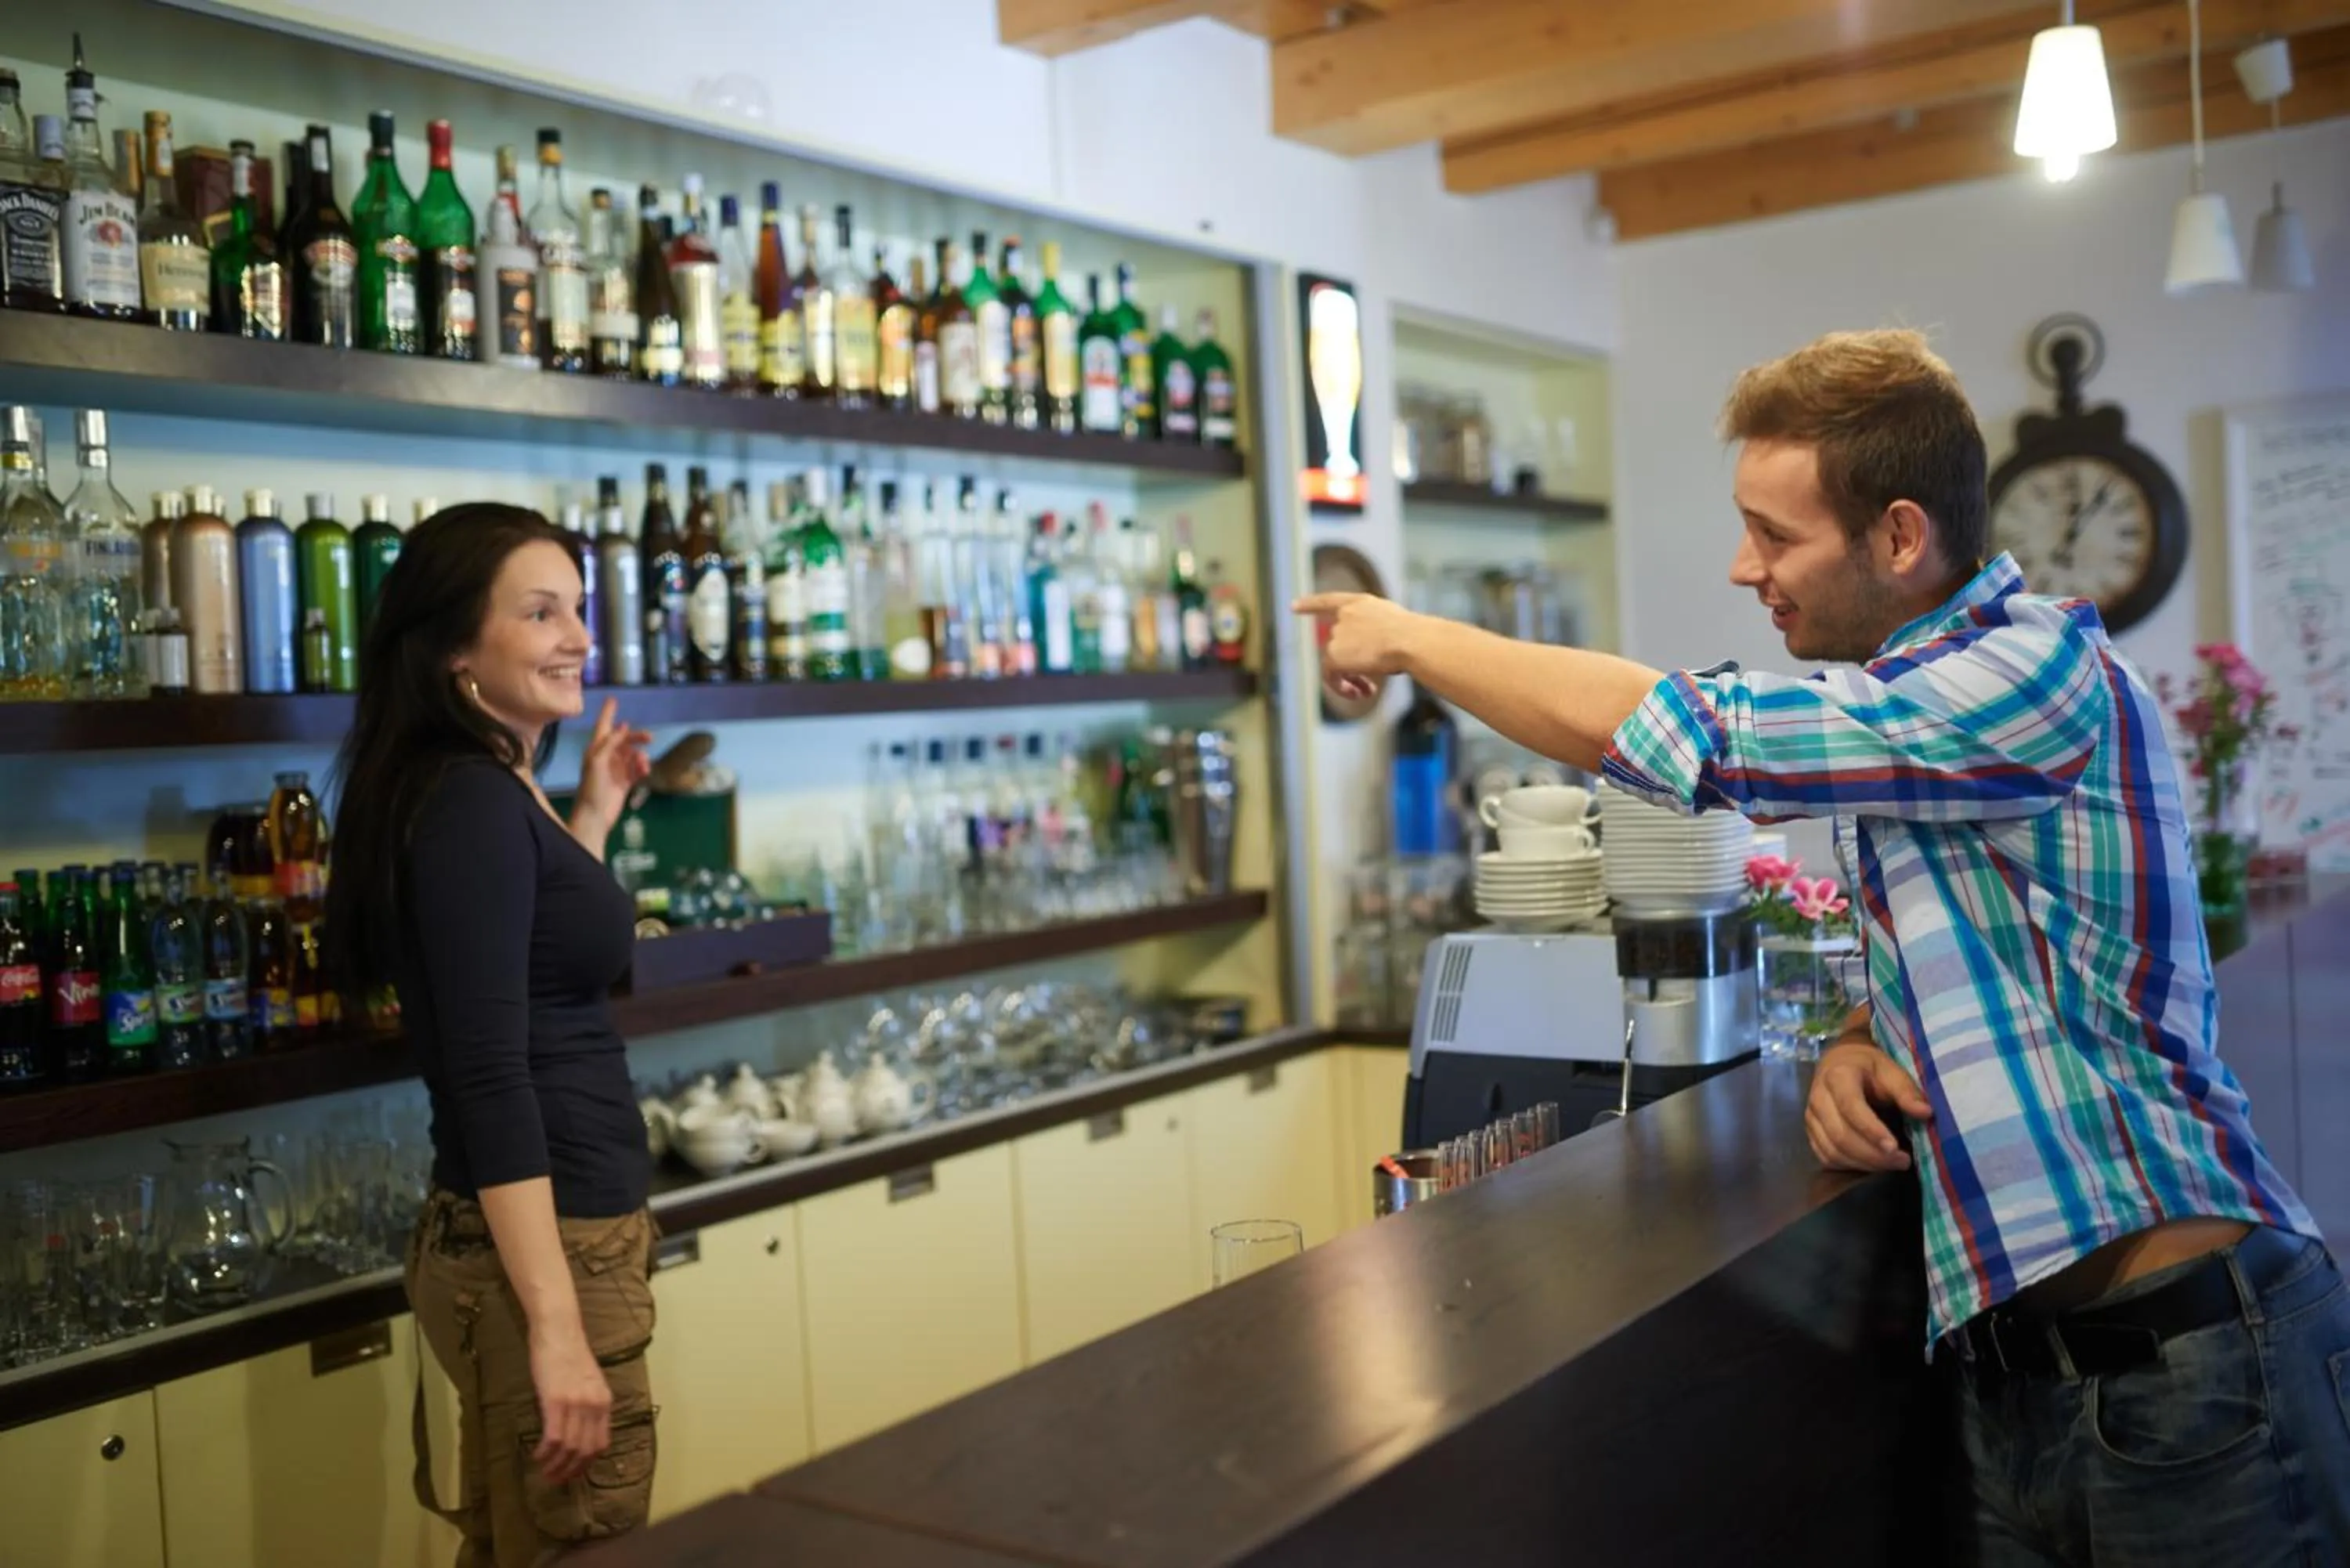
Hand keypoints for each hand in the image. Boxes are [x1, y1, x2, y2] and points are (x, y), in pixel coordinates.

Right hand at [527, 1320, 611, 1485]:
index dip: (587, 1464)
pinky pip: (554, 1437)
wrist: (559, 1330)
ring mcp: (576, 1404)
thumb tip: (578, 1430)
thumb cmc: (569, 1354)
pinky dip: (546, 1452)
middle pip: (586, 1451)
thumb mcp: (588, 1382)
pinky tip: (537, 1456)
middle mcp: (595, 1406)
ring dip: (556, 1466)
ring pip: (570, 1448)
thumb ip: (587, 1405)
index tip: (573, 1473)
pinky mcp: (556, 1401)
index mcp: (604, 1402)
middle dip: (570, 1471)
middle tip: (555, 1480)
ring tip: (545, 1473)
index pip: (601, 1443)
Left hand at [569, 697, 651, 848]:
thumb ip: (611, 743)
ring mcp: (617, 769)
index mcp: (596, 749)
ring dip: (641, 756)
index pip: (603, 726)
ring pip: (634, 754)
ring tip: (643, 765)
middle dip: (636, 737)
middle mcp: (607, 756)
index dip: (608, 713)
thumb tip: (624, 726)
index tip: (613, 698)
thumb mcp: (598, 761)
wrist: (595, 814)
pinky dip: (643, 767)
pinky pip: (638, 768)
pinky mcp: (626, 781)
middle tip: (650, 738)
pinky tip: (644, 772)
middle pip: (624, 739)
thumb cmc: (592, 787)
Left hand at [1292, 591, 1420, 704]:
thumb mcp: (1393, 624)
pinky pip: (1331, 676)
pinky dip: (1343, 687)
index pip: (1329, 601)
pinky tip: (1362, 694)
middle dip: (1352, 665)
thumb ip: (1375, 631)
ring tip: (1369, 690)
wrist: (1408, 640)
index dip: (1310, 604)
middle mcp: (1344, 616)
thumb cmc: (1412, 635)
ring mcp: (1336, 635)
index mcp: (1359, 603)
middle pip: (1336, 644)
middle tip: (1369, 684)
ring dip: (1351, 679)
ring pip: (1335, 662)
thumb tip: (1375, 651)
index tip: (1293, 607)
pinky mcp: (1333, 655)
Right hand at [1805, 1040, 1932, 1172]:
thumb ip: (1906, 1091)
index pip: (1851, 1107)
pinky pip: (1826, 1157)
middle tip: (1903, 1161)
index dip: (1871, 1130)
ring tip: (1891, 1164)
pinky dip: (1849, 1166)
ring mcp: (1810, 1117)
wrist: (1839, 1062)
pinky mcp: (1810, 1132)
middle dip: (1873, 1155)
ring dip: (1864, 1164)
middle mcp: (1818, 1098)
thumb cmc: (1869, 1067)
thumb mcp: (1890, 1071)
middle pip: (1840, 1135)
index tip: (1895, 1147)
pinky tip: (1871, 1164)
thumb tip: (1926, 1113)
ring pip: (1832, 1150)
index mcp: (1838, 1077)